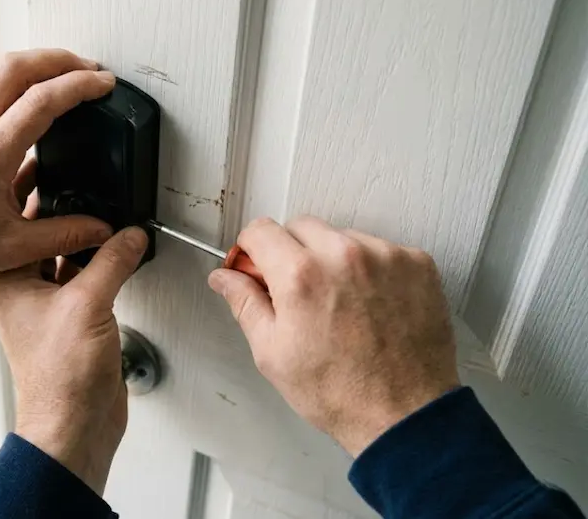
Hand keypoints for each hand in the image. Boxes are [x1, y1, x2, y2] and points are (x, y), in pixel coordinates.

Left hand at [0, 49, 116, 293]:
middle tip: (87, 69)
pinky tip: (25, 93)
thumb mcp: (11, 249)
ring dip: (34, 62)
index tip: (103, 83)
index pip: (42, 100)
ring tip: (61, 72)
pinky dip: (11, 76)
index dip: (79, 85)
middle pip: (16, 66)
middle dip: (59, 59)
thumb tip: (98, 228)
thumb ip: (63, 236)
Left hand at [0, 225, 147, 494]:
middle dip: (78, 229)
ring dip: (92, 253)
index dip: (58, 211)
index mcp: (9, 283)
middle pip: (51, 245)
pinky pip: (86, 287)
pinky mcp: (71, 325)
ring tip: (115, 236)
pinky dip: (103, 275)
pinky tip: (121, 266)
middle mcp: (24, 295)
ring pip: (70, 265)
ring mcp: (48, 311)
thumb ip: (111, 261)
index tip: (84, 196)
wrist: (74, 425)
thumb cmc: (59, 379)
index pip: (30, 231)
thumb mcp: (88, 303)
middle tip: (102, 211)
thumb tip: (128, 235)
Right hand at [208, 216, 459, 456]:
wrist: (405, 414)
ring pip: (342, 236)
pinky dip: (372, 268)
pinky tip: (371, 304)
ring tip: (340, 304)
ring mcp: (385, 256)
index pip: (260, 230)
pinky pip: (381, 249)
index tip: (257, 266)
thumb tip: (225, 277)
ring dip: (333, 259)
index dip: (252, 250)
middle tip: (299, 293)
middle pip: (301, 227)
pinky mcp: (417, 263)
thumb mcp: (272, 354)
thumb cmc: (340, 392)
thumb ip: (245, 303)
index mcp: (300, 276)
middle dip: (292, 252)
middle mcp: (343, 255)